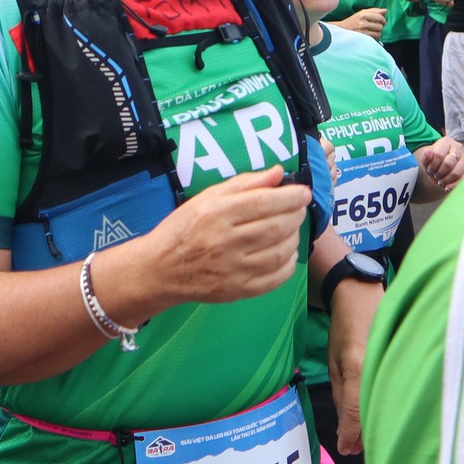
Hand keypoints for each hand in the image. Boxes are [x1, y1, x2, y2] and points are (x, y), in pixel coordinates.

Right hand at [113, 168, 308, 311]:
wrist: (160, 269)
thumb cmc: (184, 228)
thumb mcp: (207, 197)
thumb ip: (244, 183)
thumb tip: (279, 173)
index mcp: (216, 214)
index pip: (263, 202)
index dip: (290, 197)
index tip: (304, 193)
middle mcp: (225, 242)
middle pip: (276, 226)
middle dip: (296, 215)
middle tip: (299, 209)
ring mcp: (232, 269)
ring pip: (279, 252)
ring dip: (294, 237)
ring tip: (292, 228)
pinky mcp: (237, 291)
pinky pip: (275, 279)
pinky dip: (289, 264)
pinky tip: (287, 253)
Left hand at [326, 277, 381, 454]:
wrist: (365, 297)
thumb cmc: (344, 329)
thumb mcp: (334, 363)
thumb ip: (340, 396)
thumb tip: (345, 430)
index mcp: (357, 366)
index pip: (355, 410)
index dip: (351, 435)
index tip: (346, 450)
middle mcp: (378, 367)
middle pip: (376, 412)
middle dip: (366, 435)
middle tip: (356, 449)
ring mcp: (395, 364)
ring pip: (390, 406)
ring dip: (380, 423)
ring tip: (368, 437)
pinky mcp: (406, 362)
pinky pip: (398, 393)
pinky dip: (390, 407)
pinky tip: (383, 416)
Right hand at [329, 8, 385, 37]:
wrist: (341, 30)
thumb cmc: (353, 21)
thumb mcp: (362, 13)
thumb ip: (374, 11)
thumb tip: (385, 10)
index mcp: (363, 14)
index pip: (379, 16)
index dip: (383, 20)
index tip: (382, 21)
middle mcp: (362, 22)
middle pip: (380, 25)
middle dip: (380, 26)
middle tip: (376, 26)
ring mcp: (362, 31)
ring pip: (379, 32)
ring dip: (377, 32)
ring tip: (373, 31)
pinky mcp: (363, 38)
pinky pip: (375, 38)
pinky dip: (374, 37)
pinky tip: (370, 35)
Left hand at [418, 137, 463, 191]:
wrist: (443, 168)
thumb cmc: (435, 163)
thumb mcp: (427, 160)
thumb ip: (425, 156)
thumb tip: (427, 152)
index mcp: (446, 142)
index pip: (438, 155)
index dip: (432, 166)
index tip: (430, 169)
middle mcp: (458, 147)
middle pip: (448, 164)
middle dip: (439, 173)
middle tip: (436, 176)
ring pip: (456, 173)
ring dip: (445, 180)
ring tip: (441, 181)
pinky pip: (463, 180)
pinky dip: (453, 186)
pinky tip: (447, 186)